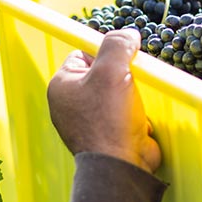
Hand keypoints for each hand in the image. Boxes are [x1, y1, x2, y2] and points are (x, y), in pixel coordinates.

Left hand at [47, 29, 161, 173]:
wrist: (120, 167)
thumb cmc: (108, 119)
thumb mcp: (112, 70)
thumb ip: (118, 45)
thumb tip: (128, 34)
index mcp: (62, 86)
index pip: (83, 55)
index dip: (105, 52)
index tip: (122, 58)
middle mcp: (71, 105)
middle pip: (102, 74)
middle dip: (122, 76)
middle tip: (132, 80)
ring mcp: (89, 122)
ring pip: (117, 95)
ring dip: (132, 96)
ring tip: (135, 104)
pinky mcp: (108, 137)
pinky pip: (125, 116)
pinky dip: (137, 116)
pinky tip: (139, 122)